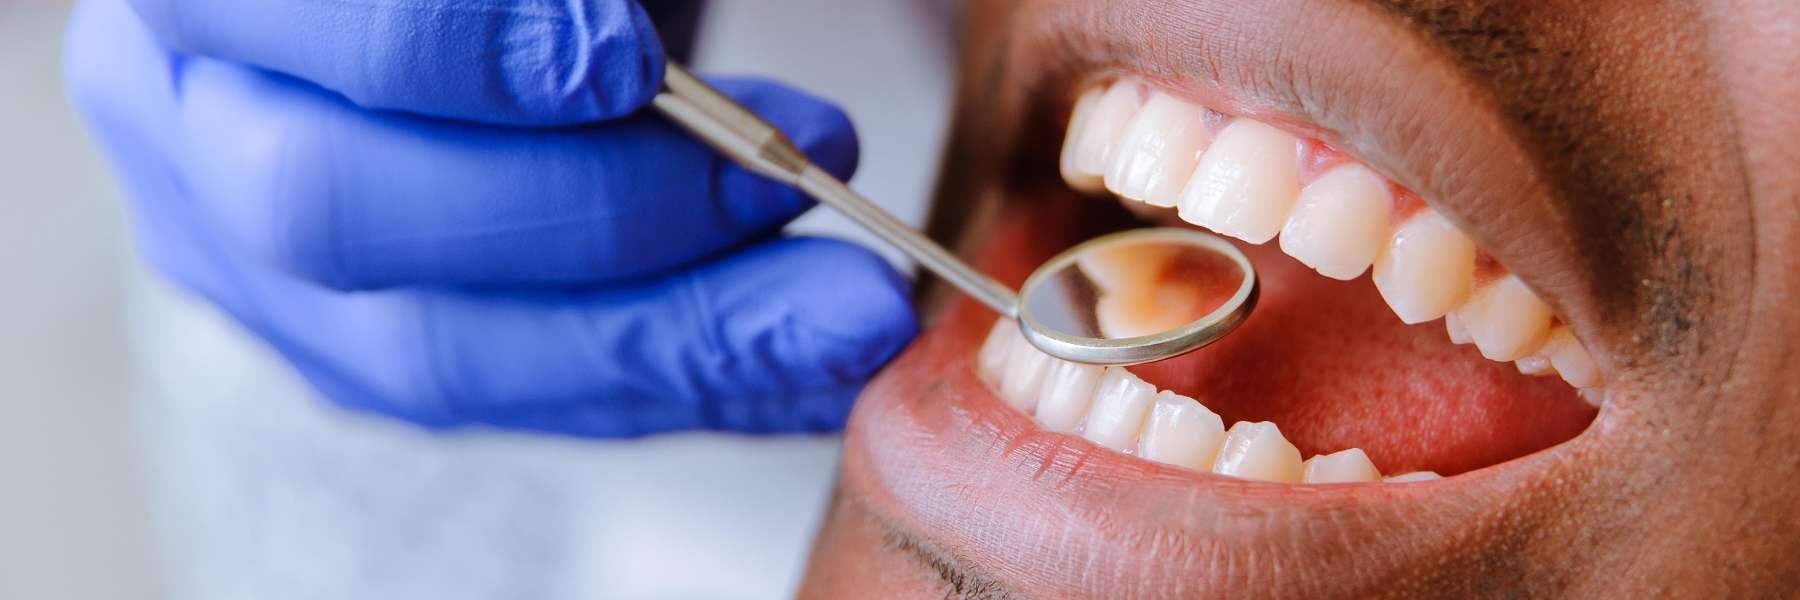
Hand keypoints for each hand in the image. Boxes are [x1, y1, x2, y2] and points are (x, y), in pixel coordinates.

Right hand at [64, 0, 917, 435]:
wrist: (493, 22)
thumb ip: (563, 1)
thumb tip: (617, 56)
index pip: (308, 35)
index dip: (462, 51)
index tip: (629, 58)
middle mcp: (192, 135)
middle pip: (341, 214)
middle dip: (596, 210)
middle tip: (785, 177)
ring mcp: (261, 274)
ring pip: (443, 354)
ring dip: (678, 339)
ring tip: (845, 307)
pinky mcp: (365, 361)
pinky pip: (527, 405)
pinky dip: (689, 389)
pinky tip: (809, 364)